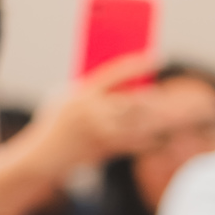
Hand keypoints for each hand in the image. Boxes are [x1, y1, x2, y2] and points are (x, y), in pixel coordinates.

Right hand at [0, 53, 175, 214]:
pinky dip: (149, 141)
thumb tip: (118, 80)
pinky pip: (134, 145)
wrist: (42, 157)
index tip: (157, 57)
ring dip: (157, 120)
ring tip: (172, 114)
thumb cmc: (54, 123)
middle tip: (166, 93)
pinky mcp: (105, 151)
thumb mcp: (64, 98)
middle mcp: (94, 113)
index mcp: (83, 94)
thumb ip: (88, 87)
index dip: (139, 64)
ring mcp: (101, 134)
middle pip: (134, 102)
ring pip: (138, 125)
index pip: (117, 73)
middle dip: (153, 99)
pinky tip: (160, 138)